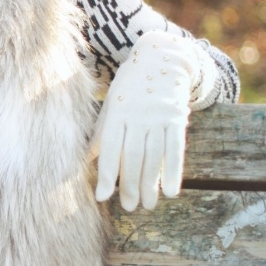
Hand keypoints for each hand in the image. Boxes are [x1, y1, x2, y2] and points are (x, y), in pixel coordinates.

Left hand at [93, 31, 197, 210]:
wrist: (162, 58)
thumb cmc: (129, 87)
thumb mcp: (110, 105)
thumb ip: (101, 132)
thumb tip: (87, 160)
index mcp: (116, 113)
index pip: (110, 149)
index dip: (107, 174)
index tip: (103, 197)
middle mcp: (137, 116)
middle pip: (133, 156)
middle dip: (130, 185)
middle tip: (130, 207)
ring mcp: (159, 117)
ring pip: (154, 156)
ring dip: (150, 184)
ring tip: (147, 205)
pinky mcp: (178, 118)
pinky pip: (176, 149)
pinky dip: (174, 171)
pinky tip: (170, 191)